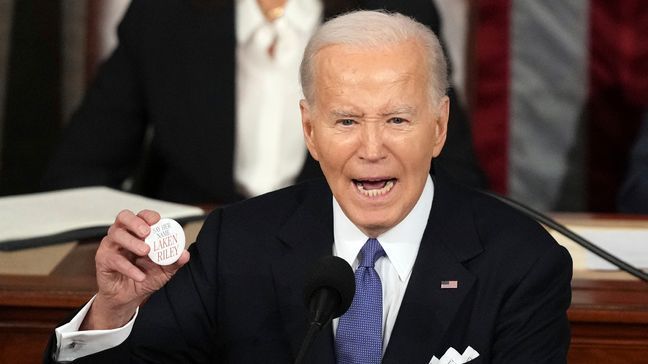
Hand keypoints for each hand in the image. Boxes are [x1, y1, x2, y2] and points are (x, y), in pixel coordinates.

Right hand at [80, 209, 189, 329]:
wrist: (129, 298)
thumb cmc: (145, 277)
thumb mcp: (164, 270)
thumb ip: (174, 261)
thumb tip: (185, 254)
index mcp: (138, 232)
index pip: (141, 216)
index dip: (148, 215)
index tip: (157, 221)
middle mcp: (123, 235)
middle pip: (124, 217)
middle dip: (136, 222)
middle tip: (147, 232)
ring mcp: (111, 246)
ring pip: (116, 235)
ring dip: (132, 242)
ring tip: (145, 251)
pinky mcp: (103, 260)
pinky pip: (113, 259)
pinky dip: (128, 267)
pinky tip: (139, 275)